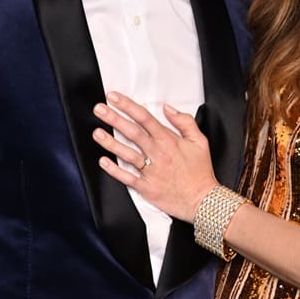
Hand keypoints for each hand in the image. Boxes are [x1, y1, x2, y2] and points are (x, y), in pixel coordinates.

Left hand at [93, 92, 216, 220]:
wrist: (203, 200)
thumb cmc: (200, 172)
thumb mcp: (200, 141)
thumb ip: (184, 122)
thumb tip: (168, 108)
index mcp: (169, 140)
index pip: (144, 118)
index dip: (127, 106)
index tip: (114, 97)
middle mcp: (157, 153)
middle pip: (132, 132)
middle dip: (114, 119)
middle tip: (99, 109)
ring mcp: (151, 171)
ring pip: (126, 153)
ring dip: (110, 142)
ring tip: (97, 133)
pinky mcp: (147, 187)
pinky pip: (127, 178)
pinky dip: (114, 170)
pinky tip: (103, 161)